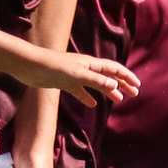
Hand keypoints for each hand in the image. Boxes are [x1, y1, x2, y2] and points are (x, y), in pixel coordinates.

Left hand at [18, 51, 139, 105]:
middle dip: (122, 84)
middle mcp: (84, 68)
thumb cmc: (53, 68)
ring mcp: (74, 75)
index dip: (127, 77)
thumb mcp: (77, 76)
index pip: (114, 69)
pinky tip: (92, 104)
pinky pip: (80, 91)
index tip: (138, 86)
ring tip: (119, 100)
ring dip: (108, 91)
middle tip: (134, 94)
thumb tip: (116, 86)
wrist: (29, 66)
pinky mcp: (64, 82)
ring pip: (96, 84)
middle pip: (108, 76)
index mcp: (90, 63)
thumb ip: (96, 81)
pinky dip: (87, 97)